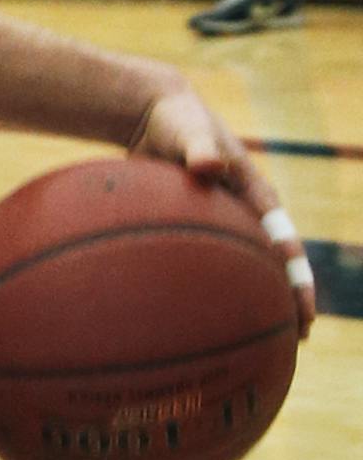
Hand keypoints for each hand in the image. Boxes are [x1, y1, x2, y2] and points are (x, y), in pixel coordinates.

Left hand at [126, 86, 314, 336]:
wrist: (156, 118)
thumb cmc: (177, 122)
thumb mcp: (190, 131)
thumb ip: (198, 148)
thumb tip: (204, 167)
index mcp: (253, 191)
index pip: (280, 235)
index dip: (293, 270)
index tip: (302, 301)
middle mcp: (245, 211)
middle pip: (274, 261)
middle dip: (290, 296)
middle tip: (301, 334)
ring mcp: (225, 221)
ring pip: (247, 268)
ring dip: (258, 300)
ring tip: (267, 341)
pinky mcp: (200, 226)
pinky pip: (210, 263)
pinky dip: (212, 289)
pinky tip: (200, 321)